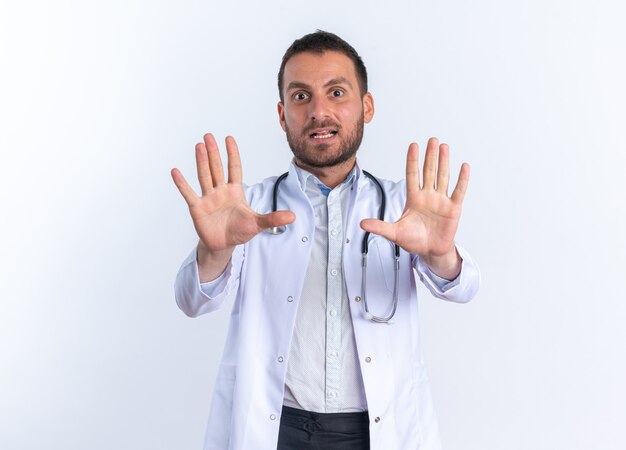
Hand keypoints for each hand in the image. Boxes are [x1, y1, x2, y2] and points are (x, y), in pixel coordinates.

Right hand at [171, 134, 294, 278]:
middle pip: (217, 168)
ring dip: (201, 161)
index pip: (234, 168)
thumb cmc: (240, 231)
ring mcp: (208, 199)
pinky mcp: (197, 209)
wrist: (224, 245)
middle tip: (209, 136)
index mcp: (235, 191)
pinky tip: (176, 172)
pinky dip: (182, 184)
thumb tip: (293, 216)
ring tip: (198, 146)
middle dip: (214, 152)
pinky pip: (189, 194)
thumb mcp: (258, 224)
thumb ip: (273, 218)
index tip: (229, 138)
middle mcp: (220, 191)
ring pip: (204, 176)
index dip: (232, 154)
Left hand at [360, 137, 468, 277]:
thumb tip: (362, 224)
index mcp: (413, 198)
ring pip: (442, 177)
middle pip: (428, 172)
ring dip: (443, 162)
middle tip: (432, 140)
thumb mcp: (394, 233)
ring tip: (444, 147)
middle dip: (430, 156)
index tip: (413, 145)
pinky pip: (458, 191)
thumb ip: (379, 227)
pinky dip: (462, 179)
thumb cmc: (414, 240)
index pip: (412, 175)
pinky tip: (463, 167)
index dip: (412, 160)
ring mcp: (441, 201)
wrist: (430, 251)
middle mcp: (428, 196)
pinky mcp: (453, 208)